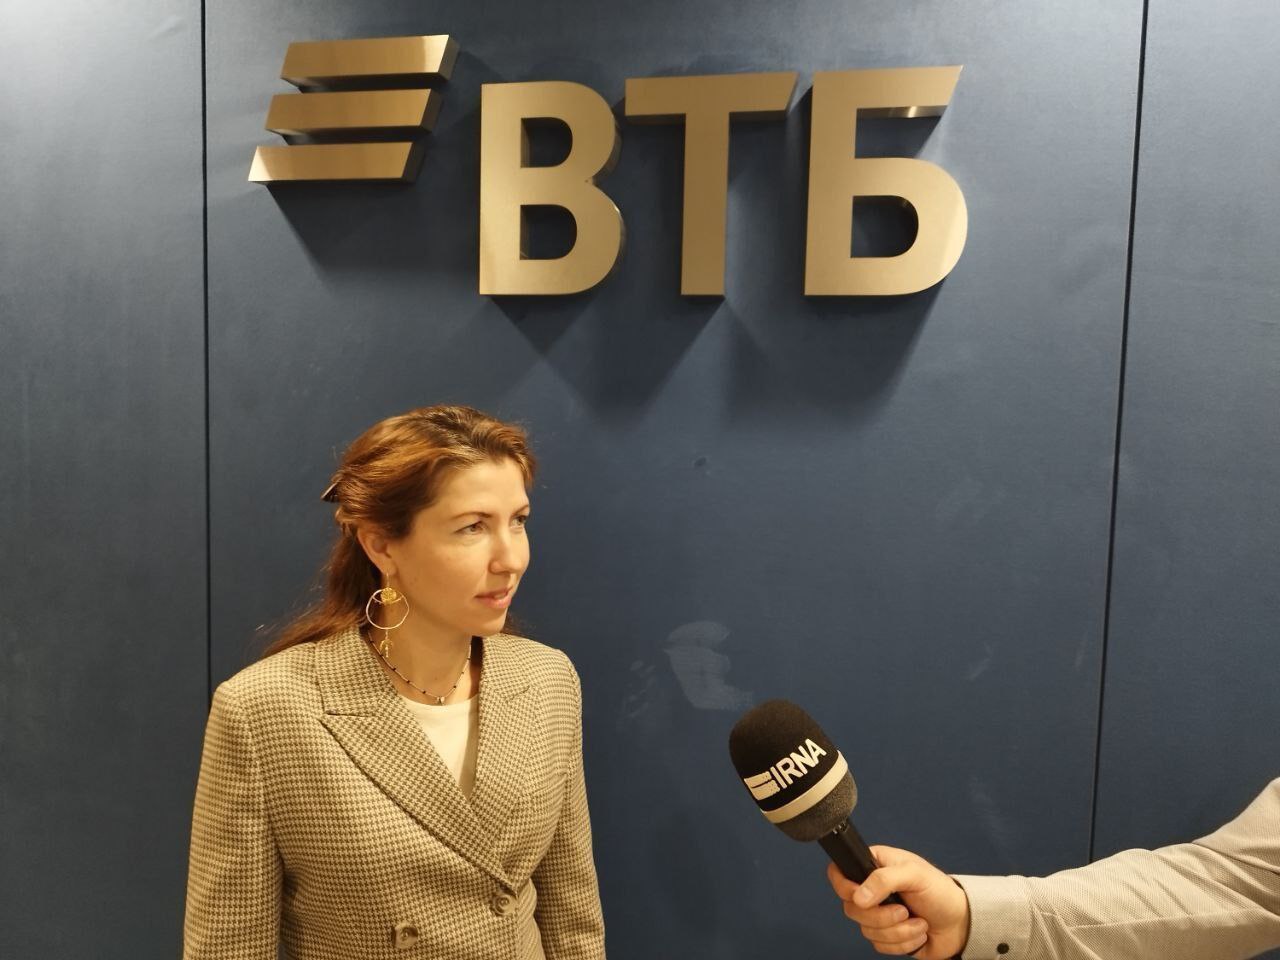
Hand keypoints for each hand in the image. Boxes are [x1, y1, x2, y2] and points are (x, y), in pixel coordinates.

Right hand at [826, 846, 969, 958]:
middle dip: (882, 916)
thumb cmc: (940, 892)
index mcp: (873, 866)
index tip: (862, 896)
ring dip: (898, 931)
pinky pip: (879, 946)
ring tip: (918, 921)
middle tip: (904, 910)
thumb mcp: (914, 874)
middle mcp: (871, 890)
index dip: (844, 887)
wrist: (960, 923)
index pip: (839, 873)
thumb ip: (884, 879)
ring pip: (866, 930)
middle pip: (851, 909)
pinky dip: (902, 943)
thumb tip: (859, 897)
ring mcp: (878, 914)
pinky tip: (917, 932)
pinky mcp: (886, 936)